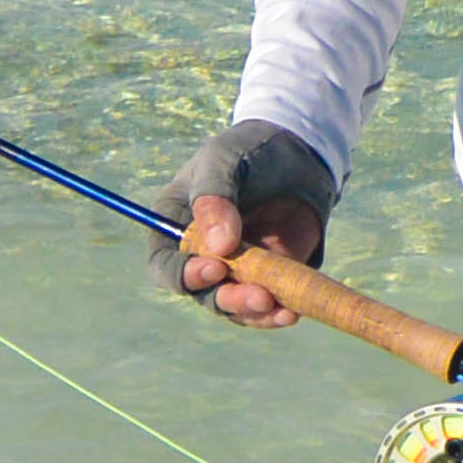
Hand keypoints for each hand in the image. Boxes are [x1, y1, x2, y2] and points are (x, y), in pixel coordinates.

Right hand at [146, 120, 334, 328]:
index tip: (214, 268)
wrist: (298, 151)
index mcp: (174, 228)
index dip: (183, 275)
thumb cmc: (248, 150)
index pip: (165, 265)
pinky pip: (266, 303)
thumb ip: (215, 197)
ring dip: (255, 312)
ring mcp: (234, 268)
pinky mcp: (267, 275)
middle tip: (258, 296)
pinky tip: (293, 311)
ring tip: (282, 309)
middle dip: (228, 299)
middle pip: (202, 293)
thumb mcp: (224, 160)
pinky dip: (276, 311)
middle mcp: (199, 255)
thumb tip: (221, 247)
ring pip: (235, 305)